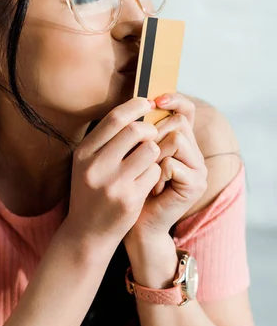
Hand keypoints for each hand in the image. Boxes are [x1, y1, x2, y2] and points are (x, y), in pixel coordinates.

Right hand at [65, 97, 162, 251]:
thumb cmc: (92, 193)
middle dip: (150, 129)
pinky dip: (155, 172)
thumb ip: (105, 140)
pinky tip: (148, 180)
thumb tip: (135, 108)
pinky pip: (154, 172)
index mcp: (83, 153)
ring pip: (150, 149)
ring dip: (154, 152)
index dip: (136, 106)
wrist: (87, 233)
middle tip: (152, 135)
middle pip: (136, 130)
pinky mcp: (130, 199)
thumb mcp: (87, 165)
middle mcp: (96, 166)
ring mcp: (113, 183)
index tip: (147, 104)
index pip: (115, 119)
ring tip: (148, 160)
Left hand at [124, 92, 207, 244]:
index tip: (155, 100)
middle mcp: (194, 152)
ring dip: (153, 155)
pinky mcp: (196, 184)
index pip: (185, 110)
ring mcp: (198, 168)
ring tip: (143, 175)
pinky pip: (171, 163)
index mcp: (180, 141)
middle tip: (137, 159)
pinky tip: (151, 189)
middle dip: (153, 135)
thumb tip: (139, 99)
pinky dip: (155, 174)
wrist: (135, 226)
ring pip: (176, 139)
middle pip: (178, 122)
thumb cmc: (127, 189)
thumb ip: (139, 131)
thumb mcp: (130, 155)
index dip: (173, 99)